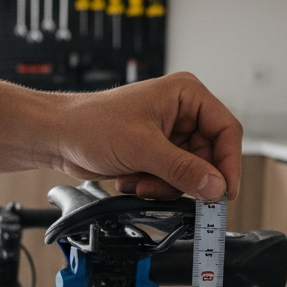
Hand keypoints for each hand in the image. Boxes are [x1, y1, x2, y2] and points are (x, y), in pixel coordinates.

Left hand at [53, 72, 241, 200]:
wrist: (57, 137)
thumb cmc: (90, 124)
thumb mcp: (143, 147)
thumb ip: (183, 169)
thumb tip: (216, 187)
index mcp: (186, 94)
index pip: (226, 130)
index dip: (228, 163)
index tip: (224, 192)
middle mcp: (182, 112)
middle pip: (208, 158)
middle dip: (184, 179)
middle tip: (164, 188)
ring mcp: (168, 135)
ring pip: (189, 174)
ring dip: (164, 185)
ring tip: (138, 180)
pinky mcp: (155, 154)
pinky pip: (170, 179)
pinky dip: (153, 186)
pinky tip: (130, 178)